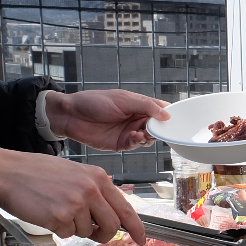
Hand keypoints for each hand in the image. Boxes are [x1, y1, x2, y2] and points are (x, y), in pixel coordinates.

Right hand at [0, 146, 145, 243]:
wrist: (6, 172)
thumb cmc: (35, 172)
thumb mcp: (74, 172)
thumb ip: (94, 190)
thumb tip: (111, 213)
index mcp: (97, 177)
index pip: (126, 207)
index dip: (137, 227)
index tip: (142, 238)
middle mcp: (90, 189)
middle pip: (112, 225)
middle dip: (103, 234)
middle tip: (93, 232)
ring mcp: (76, 204)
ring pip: (87, 231)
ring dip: (75, 228)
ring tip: (58, 210)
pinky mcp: (60, 217)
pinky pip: (68, 234)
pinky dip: (59, 229)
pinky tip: (47, 213)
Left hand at [45, 89, 169, 151]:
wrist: (70, 115)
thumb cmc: (93, 102)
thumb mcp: (123, 100)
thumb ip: (146, 106)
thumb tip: (167, 114)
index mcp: (138, 105)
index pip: (160, 110)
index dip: (168, 115)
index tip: (176, 119)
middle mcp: (136, 119)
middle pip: (157, 127)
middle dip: (160, 129)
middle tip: (158, 129)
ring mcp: (129, 132)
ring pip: (148, 138)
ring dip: (149, 137)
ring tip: (144, 133)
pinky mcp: (121, 144)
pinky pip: (136, 145)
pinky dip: (138, 142)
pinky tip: (135, 137)